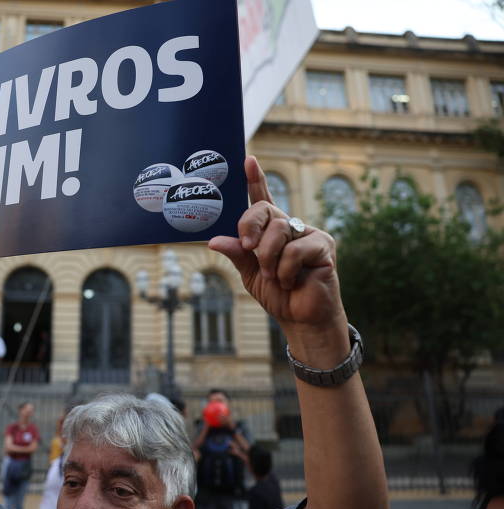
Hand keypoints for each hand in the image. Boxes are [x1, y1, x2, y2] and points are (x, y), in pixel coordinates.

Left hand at [209, 157, 346, 348]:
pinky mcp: (323, 245)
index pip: (262, 199)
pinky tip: (292, 281)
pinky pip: (295, 249)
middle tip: (249, 248)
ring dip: (268, 257)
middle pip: (265, 209)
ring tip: (272, 276)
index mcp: (271, 230)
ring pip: (278, 229)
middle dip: (250, 227)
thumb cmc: (277, 294)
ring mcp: (308, 233)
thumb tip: (214, 240)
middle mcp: (290, 226)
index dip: (255, 179)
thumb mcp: (249, 273)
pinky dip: (286, 269)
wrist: (301, 319)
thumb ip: (237, 253)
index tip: (247, 160)